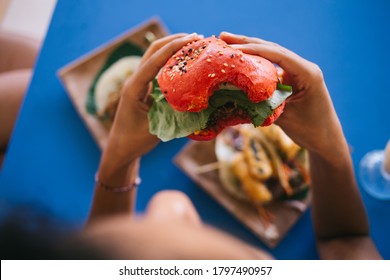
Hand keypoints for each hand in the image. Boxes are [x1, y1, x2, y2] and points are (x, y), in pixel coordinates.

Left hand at [102, 33, 202, 166]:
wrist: (120, 149)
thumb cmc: (135, 141)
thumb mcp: (156, 128)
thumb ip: (173, 114)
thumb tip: (197, 101)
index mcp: (133, 89)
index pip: (154, 61)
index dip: (173, 48)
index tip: (192, 40)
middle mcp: (134, 81)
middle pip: (153, 51)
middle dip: (173, 41)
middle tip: (197, 38)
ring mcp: (137, 83)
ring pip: (154, 57)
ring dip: (172, 48)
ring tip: (193, 44)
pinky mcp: (143, 88)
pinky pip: (157, 68)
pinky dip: (170, 61)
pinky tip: (184, 61)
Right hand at [220, 32, 346, 160]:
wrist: (326, 139)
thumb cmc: (310, 130)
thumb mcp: (286, 118)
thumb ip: (265, 104)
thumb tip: (239, 96)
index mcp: (307, 73)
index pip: (278, 55)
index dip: (255, 50)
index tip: (233, 49)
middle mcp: (303, 68)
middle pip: (272, 49)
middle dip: (247, 42)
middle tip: (223, 36)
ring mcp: (297, 72)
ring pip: (270, 55)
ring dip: (249, 49)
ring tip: (226, 42)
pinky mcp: (291, 79)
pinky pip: (270, 67)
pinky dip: (254, 62)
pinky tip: (240, 60)